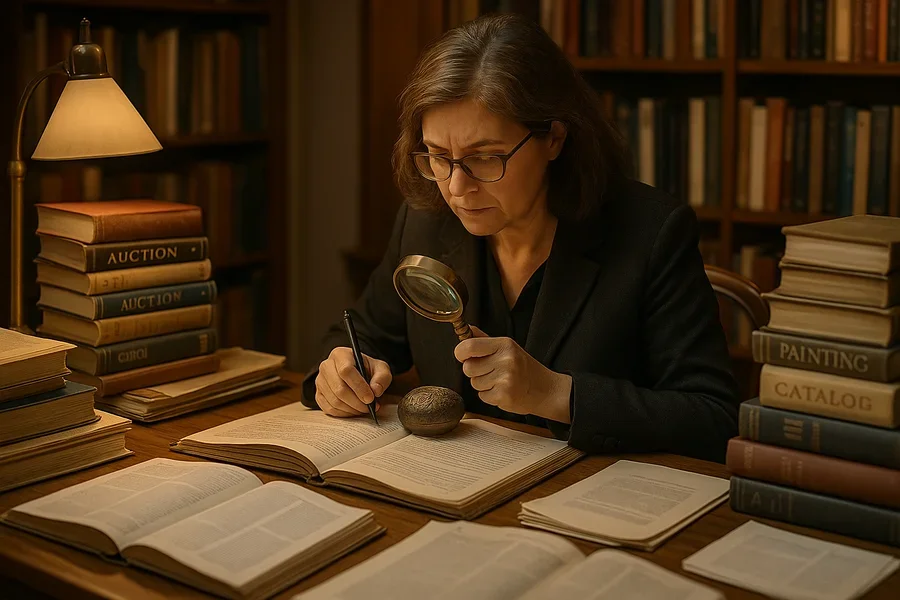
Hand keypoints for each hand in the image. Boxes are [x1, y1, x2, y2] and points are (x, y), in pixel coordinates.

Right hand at [315, 347, 391, 416]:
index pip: (346, 371)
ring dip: (352, 409)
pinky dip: (344, 414)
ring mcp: (320, 381)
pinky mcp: (318, 394)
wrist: (356, 373)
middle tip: (369, 407)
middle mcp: (326, 366)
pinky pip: (329, 409)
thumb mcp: (380, 368)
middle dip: (357, 402)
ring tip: (364, 409)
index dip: (359, 387)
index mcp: (340, 355)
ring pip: (334, 401)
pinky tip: (354, 411)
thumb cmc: (367, 369)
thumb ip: (382, 377)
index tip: (370, 398)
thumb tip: (375, 390)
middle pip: (339, 388)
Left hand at [454, 326, 571, 422]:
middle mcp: (505, 360)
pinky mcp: (504, 396)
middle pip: (468, 367)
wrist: (545, 390)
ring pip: (474, 383)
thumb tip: (467, 330)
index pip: (468, 346)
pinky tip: (503, 391)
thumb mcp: (508, 348)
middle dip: (474, 371)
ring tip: (500, 381)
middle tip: (491, 371)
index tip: (463, 356)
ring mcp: (505, 379)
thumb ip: (484, 339)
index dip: (460, 352)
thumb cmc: (525, 368)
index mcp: (504, 344)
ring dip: (483, 384)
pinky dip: (489, 396)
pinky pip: (482, 396)